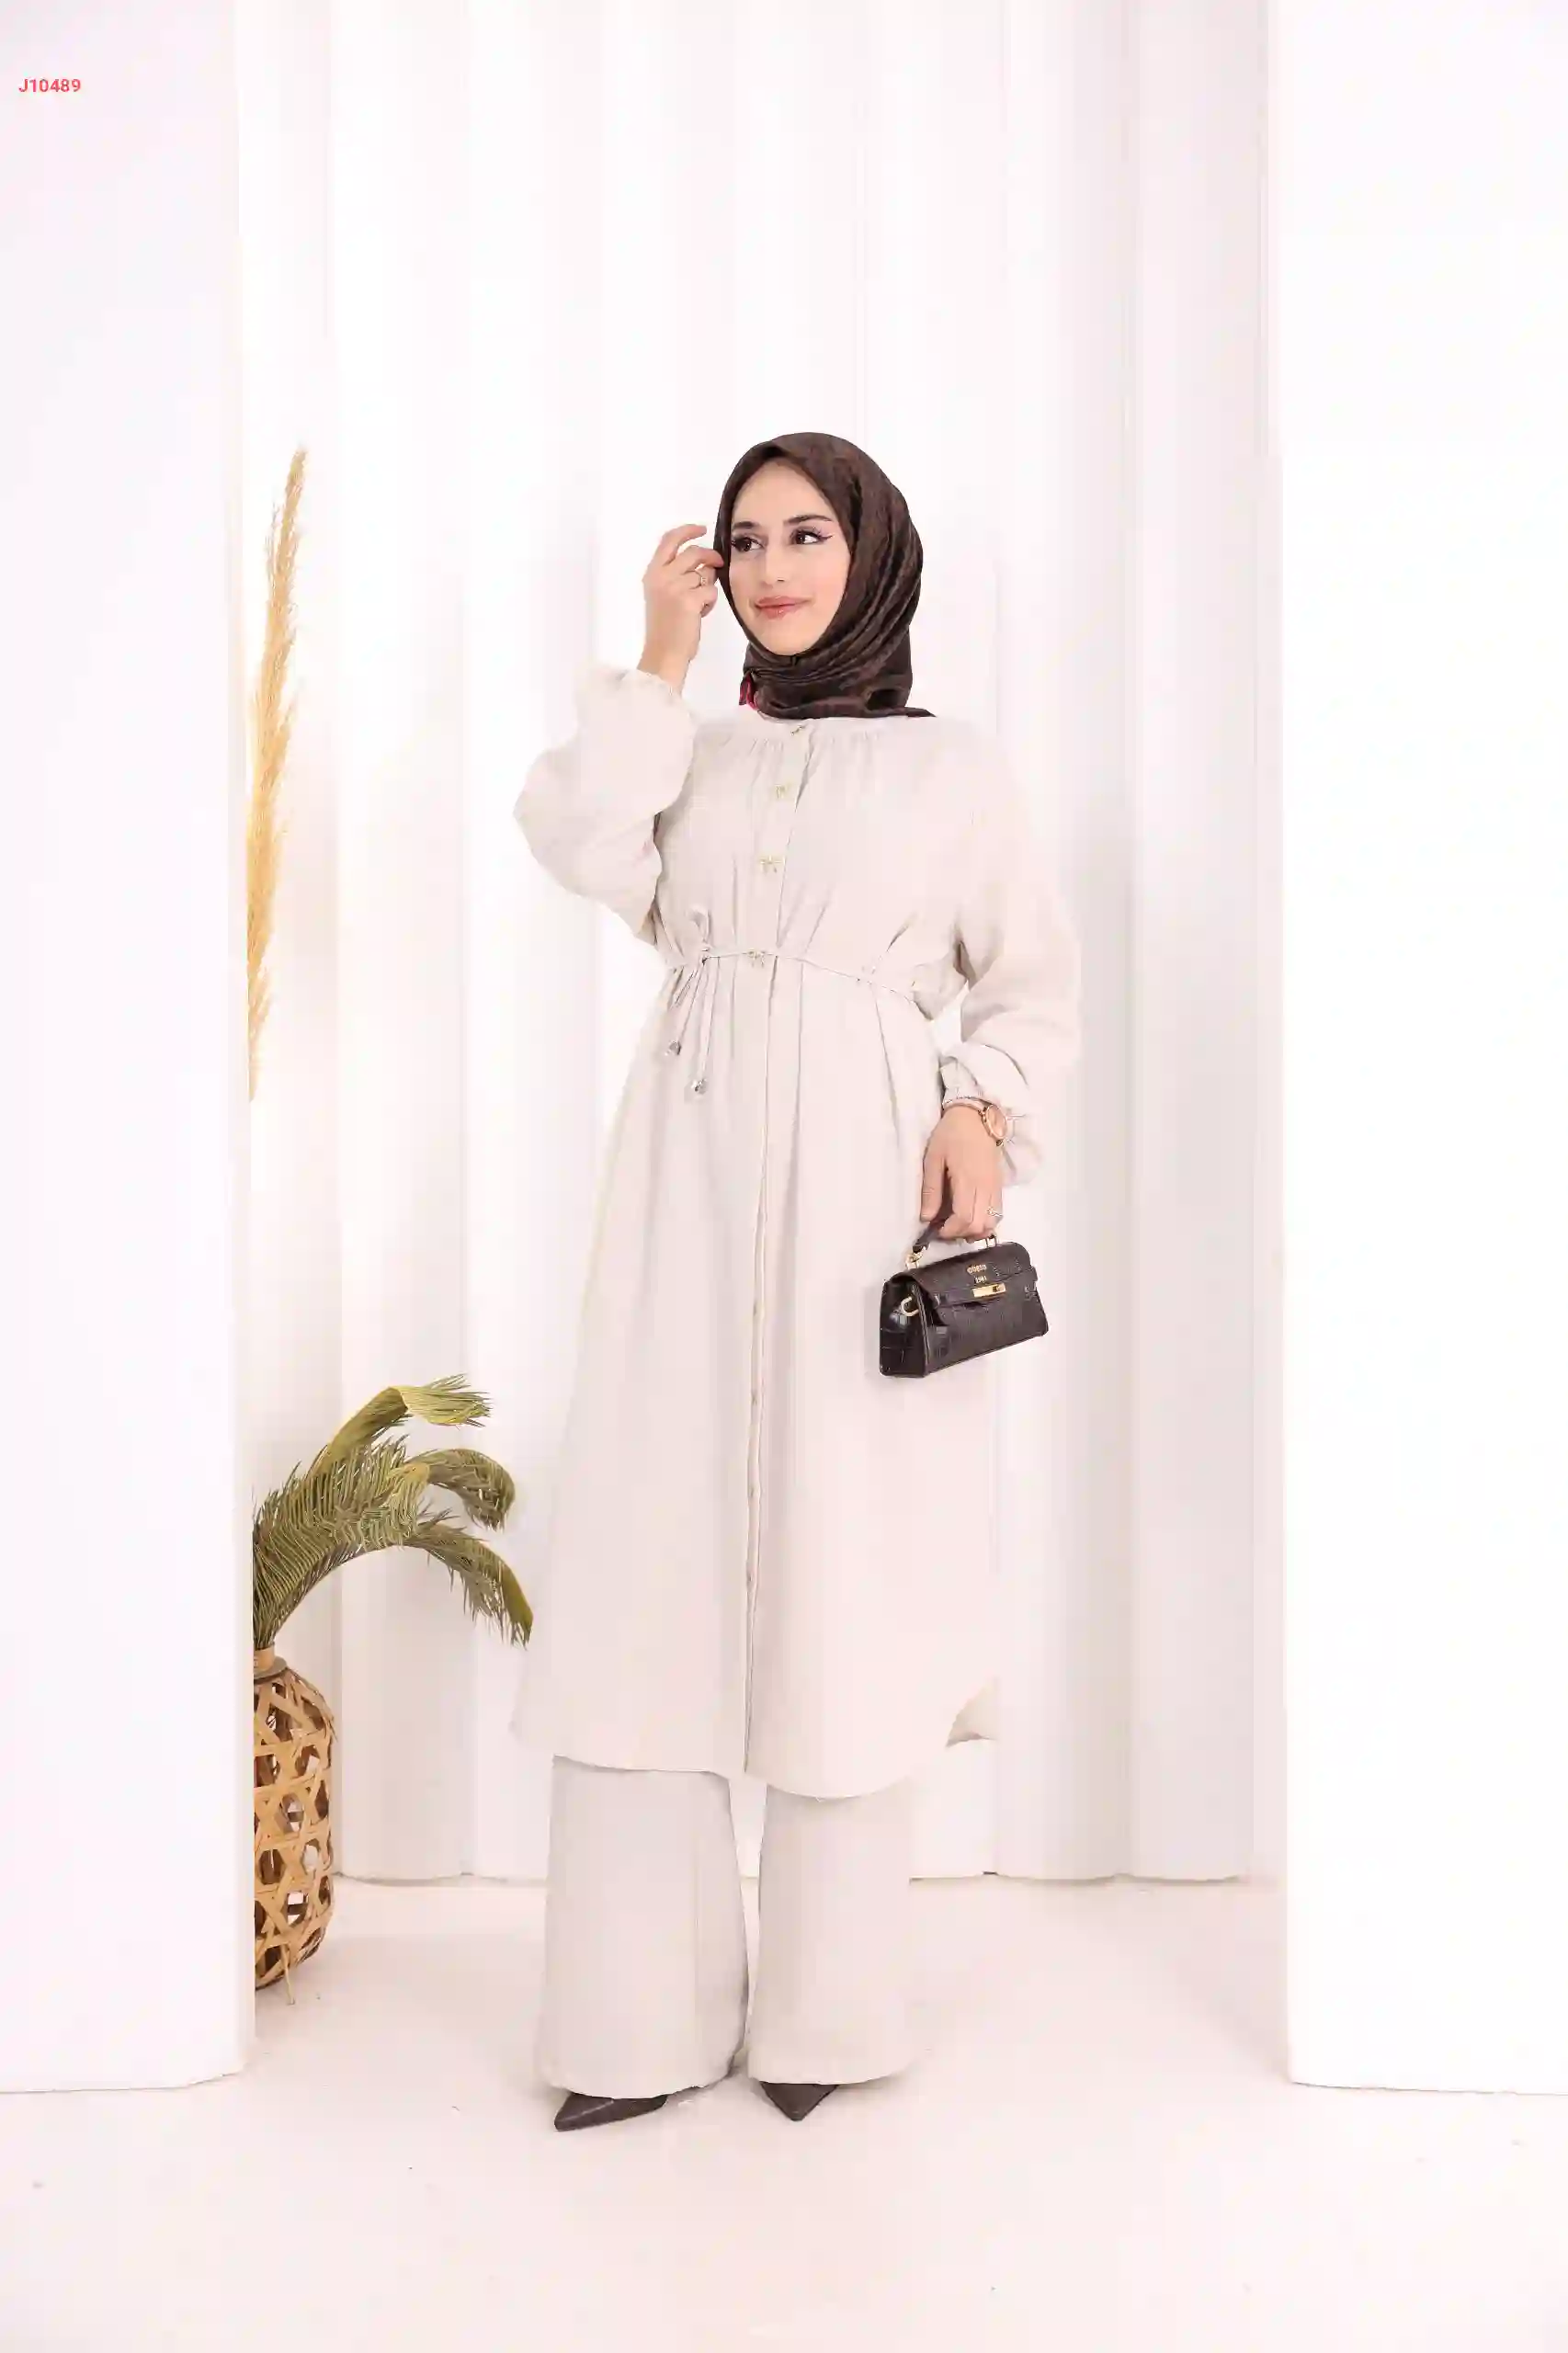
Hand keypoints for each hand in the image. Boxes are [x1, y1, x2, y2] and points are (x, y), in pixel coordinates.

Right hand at [638, 522, 723, 689]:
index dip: (687, 530)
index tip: (701, 528)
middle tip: (718, 563)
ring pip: (705, 574)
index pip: (669, 540)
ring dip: (708, 587)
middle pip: (693, 552)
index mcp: (652, 572)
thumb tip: (702, 560)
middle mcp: (662, 576)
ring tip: (699, 604)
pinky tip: (700, 614)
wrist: (663, 652)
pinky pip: (711, 591)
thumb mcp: (660, 594)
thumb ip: (673, 574)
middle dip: (710, 556)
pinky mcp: (689, 600)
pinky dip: (710, 603)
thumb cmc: (664, 627)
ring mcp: (675, 587)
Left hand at [919, 1106, 1002, 1240]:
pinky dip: (986, 1223)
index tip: (937, 1230)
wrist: (976, 1118)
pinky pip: (998, 1214)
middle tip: (945, 1228)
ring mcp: (996, 1187)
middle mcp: (986, 1187)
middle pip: (980, 1225)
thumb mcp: (933, 1158)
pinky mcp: (1000, 1186)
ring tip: (958, 1225)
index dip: (951, 1231)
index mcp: (967, 1179)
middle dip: (961, 1233)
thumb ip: (931, 1190)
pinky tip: (972, 1218)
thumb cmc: (950, 1135)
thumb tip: (926, 1218)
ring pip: (992, 1223)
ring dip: (975, 1231)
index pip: (964, 1217)